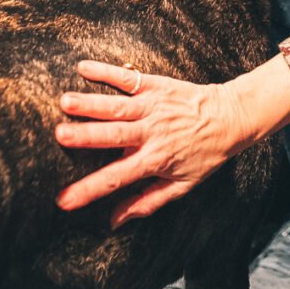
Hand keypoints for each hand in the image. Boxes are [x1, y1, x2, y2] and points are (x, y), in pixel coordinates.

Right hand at [55, 60, 256, 224]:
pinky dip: (106, 71)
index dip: (89, 190)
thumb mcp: (181, 185)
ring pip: (117, 106)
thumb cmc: (205, 154)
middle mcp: (151, 132)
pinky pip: (128, 77)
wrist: (230, 118)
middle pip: (113, 135)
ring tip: (65, 101)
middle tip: (59, 135)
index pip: (117, 177)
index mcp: (155, 160)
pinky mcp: (156, 85)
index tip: (63, 200)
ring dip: (91, 103)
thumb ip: (146, 202)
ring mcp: (153, 107)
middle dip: (85, 136)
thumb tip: (114, 221)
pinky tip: (84, 67)